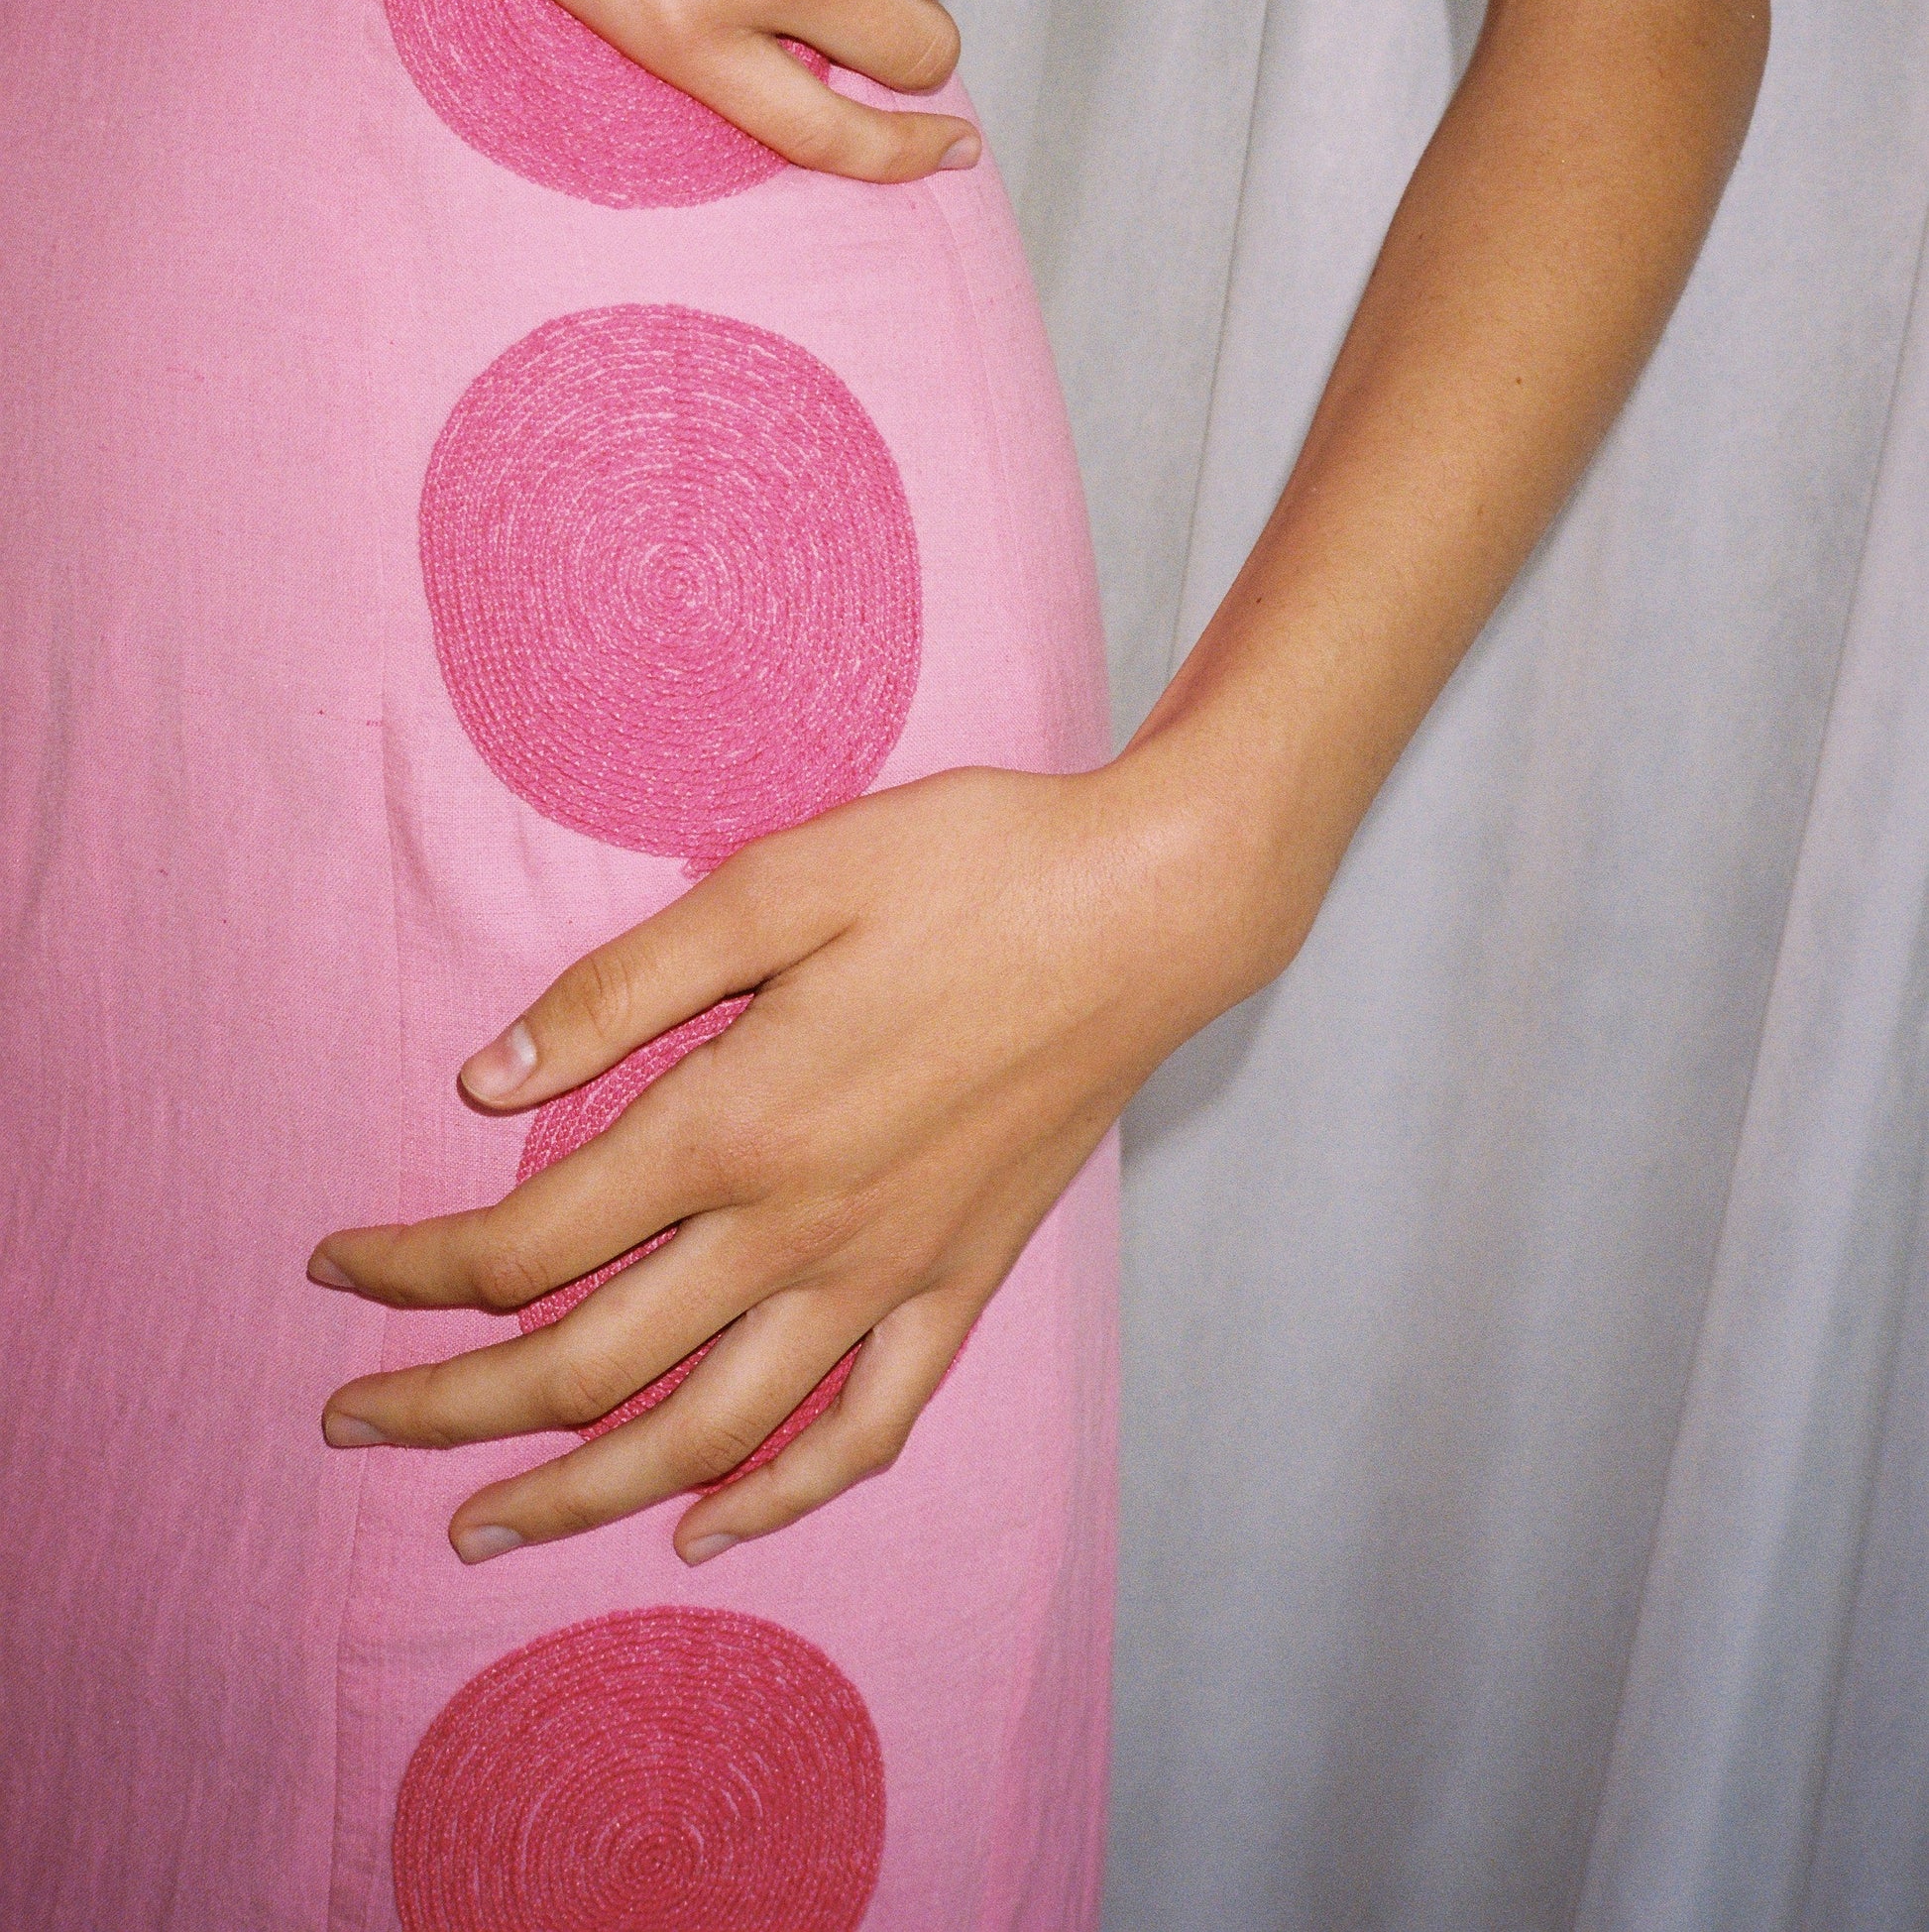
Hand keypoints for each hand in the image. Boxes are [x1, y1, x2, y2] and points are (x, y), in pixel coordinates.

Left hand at [309, 738, 1308, 1565]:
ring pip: (707, 1434)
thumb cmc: (966, 867)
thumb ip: (623, 988)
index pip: (526, 1241)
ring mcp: (888, 1273)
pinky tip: (710, 1526)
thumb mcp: (778, 881)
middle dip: (450, 1409)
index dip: (412, 1270)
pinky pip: (864, 1431)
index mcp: (735, 1123)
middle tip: (352, 1425)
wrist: (1151, 908)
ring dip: (581, 1493)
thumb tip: (484, 1081)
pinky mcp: (964, 1283)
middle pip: (587, 1366)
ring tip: (483, 1526)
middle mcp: (799, 1230)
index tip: (335, 1269)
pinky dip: (778, 1495)